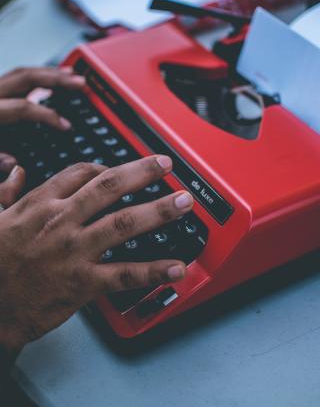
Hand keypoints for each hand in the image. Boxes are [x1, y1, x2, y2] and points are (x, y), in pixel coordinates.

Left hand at [0, 67, 84, 129]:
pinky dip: (35, 76)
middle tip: (81, 83)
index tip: (67, 126)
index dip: (48, 116)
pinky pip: (15, 78)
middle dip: (57, 79)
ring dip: (48, 73)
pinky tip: (48, 80)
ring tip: (71, 74)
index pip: (23, 107)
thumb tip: (15, 164)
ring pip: (21, 72)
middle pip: (26, 77)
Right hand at [0, 156, 192, 353]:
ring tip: (183, 203)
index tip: (121, 168)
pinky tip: (176, 267)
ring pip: (124, 223)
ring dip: (158, 211)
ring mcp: (75, 250)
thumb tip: (17, 172)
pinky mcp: (83, 282)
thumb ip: (6, 191)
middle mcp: (62, 221)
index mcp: (41, 203)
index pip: (80, 173)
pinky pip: (124, 274)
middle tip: (166, 164)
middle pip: (109, 187)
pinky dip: (153, 270)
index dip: (105, 167)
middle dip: (142, 172)